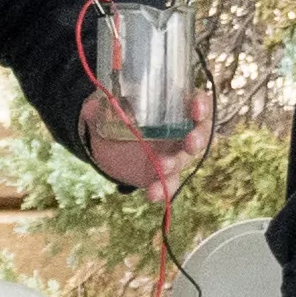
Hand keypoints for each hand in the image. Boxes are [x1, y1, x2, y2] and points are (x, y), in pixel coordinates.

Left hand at [83, 84, 213, 202]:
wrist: (108, 144)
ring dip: (176, 164)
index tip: (195, 108)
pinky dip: (164, 190)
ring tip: (161, 167)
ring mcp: (174, 154)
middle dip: (198, 138)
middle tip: (190, 142)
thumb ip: (104, 106)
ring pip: (184, 160)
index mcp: (174, 107)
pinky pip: (170, 184)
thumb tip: (93, 107)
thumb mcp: (110, 105)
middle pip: (201, 134)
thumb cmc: (117, 116)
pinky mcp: (164, 175)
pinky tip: (152, 195)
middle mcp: (180, 130)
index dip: (202, 105)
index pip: (199, 102)